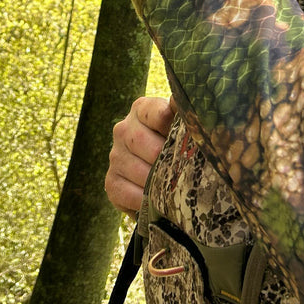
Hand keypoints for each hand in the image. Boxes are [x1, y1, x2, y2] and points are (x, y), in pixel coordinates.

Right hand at [105, 95, 175, 215]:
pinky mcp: (111, 181)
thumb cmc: (174, 143)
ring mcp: (115, 156)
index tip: (192, 141)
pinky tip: (158, 200)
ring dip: (161, 184)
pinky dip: (147, 200)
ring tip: (175, 187)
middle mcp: (123, 129)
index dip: (178, 130)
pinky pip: (129, 194)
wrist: (158, 171)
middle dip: (172, 162)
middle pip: (151, 147)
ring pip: (141, 173)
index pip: (159, 114)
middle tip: (187, 171)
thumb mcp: (180, 125)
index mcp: (142, 109)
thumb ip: (183, 115)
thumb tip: (183, 103)